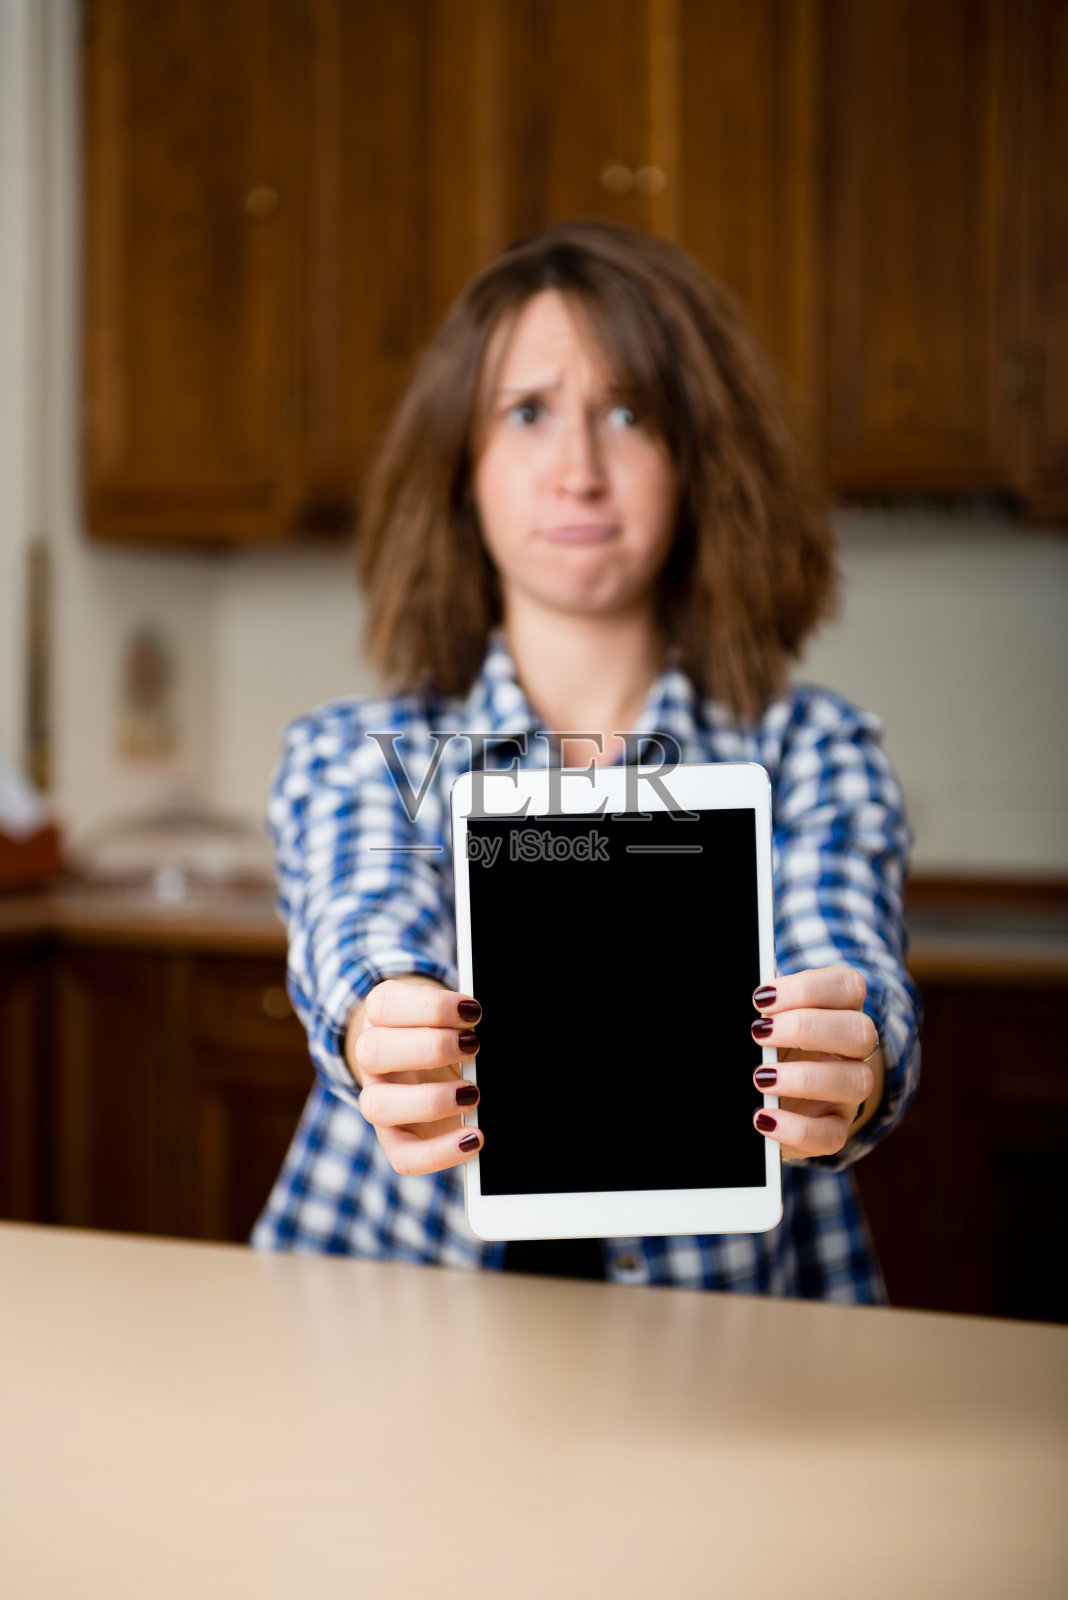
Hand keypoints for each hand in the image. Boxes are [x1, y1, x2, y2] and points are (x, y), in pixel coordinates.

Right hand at [345, 976, 484, 1175]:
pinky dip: (439, 1152)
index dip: (430, 1008)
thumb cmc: (446, 1031)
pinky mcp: (395, 1139)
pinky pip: (403, 1156)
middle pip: (373, 1051)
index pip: (384, 1005)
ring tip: (472, 1093)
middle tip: (472, 1046)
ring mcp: (378, 1099)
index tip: (471, 1011)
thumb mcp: (450, 1015)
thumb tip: (484, 1037)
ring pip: (378, 1106)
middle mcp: (370, 1058)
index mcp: (381, 1017)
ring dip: (430, 1100)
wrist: (433, 1062)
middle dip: (431, 1048)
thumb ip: (463, 1020)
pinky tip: (474, 1137)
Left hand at [749, 966, 882, 1160]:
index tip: (761, 999)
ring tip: (760, 1077)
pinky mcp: (835, 1127)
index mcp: (839, 1009)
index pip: (847, 986)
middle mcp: (853, 1049)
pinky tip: (763, 1118)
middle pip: (861, 1030)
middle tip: (758, 1032)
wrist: (771, 1095)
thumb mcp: (766, 1020)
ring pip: (857, 1082)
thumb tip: (745, 1008)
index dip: (808, 988)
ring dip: (804, 1079)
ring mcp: (849, 1090)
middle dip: (806, 1028)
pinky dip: (797, 1129)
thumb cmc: (769, 1044)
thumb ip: (762, 1009)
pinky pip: (832, 1135)